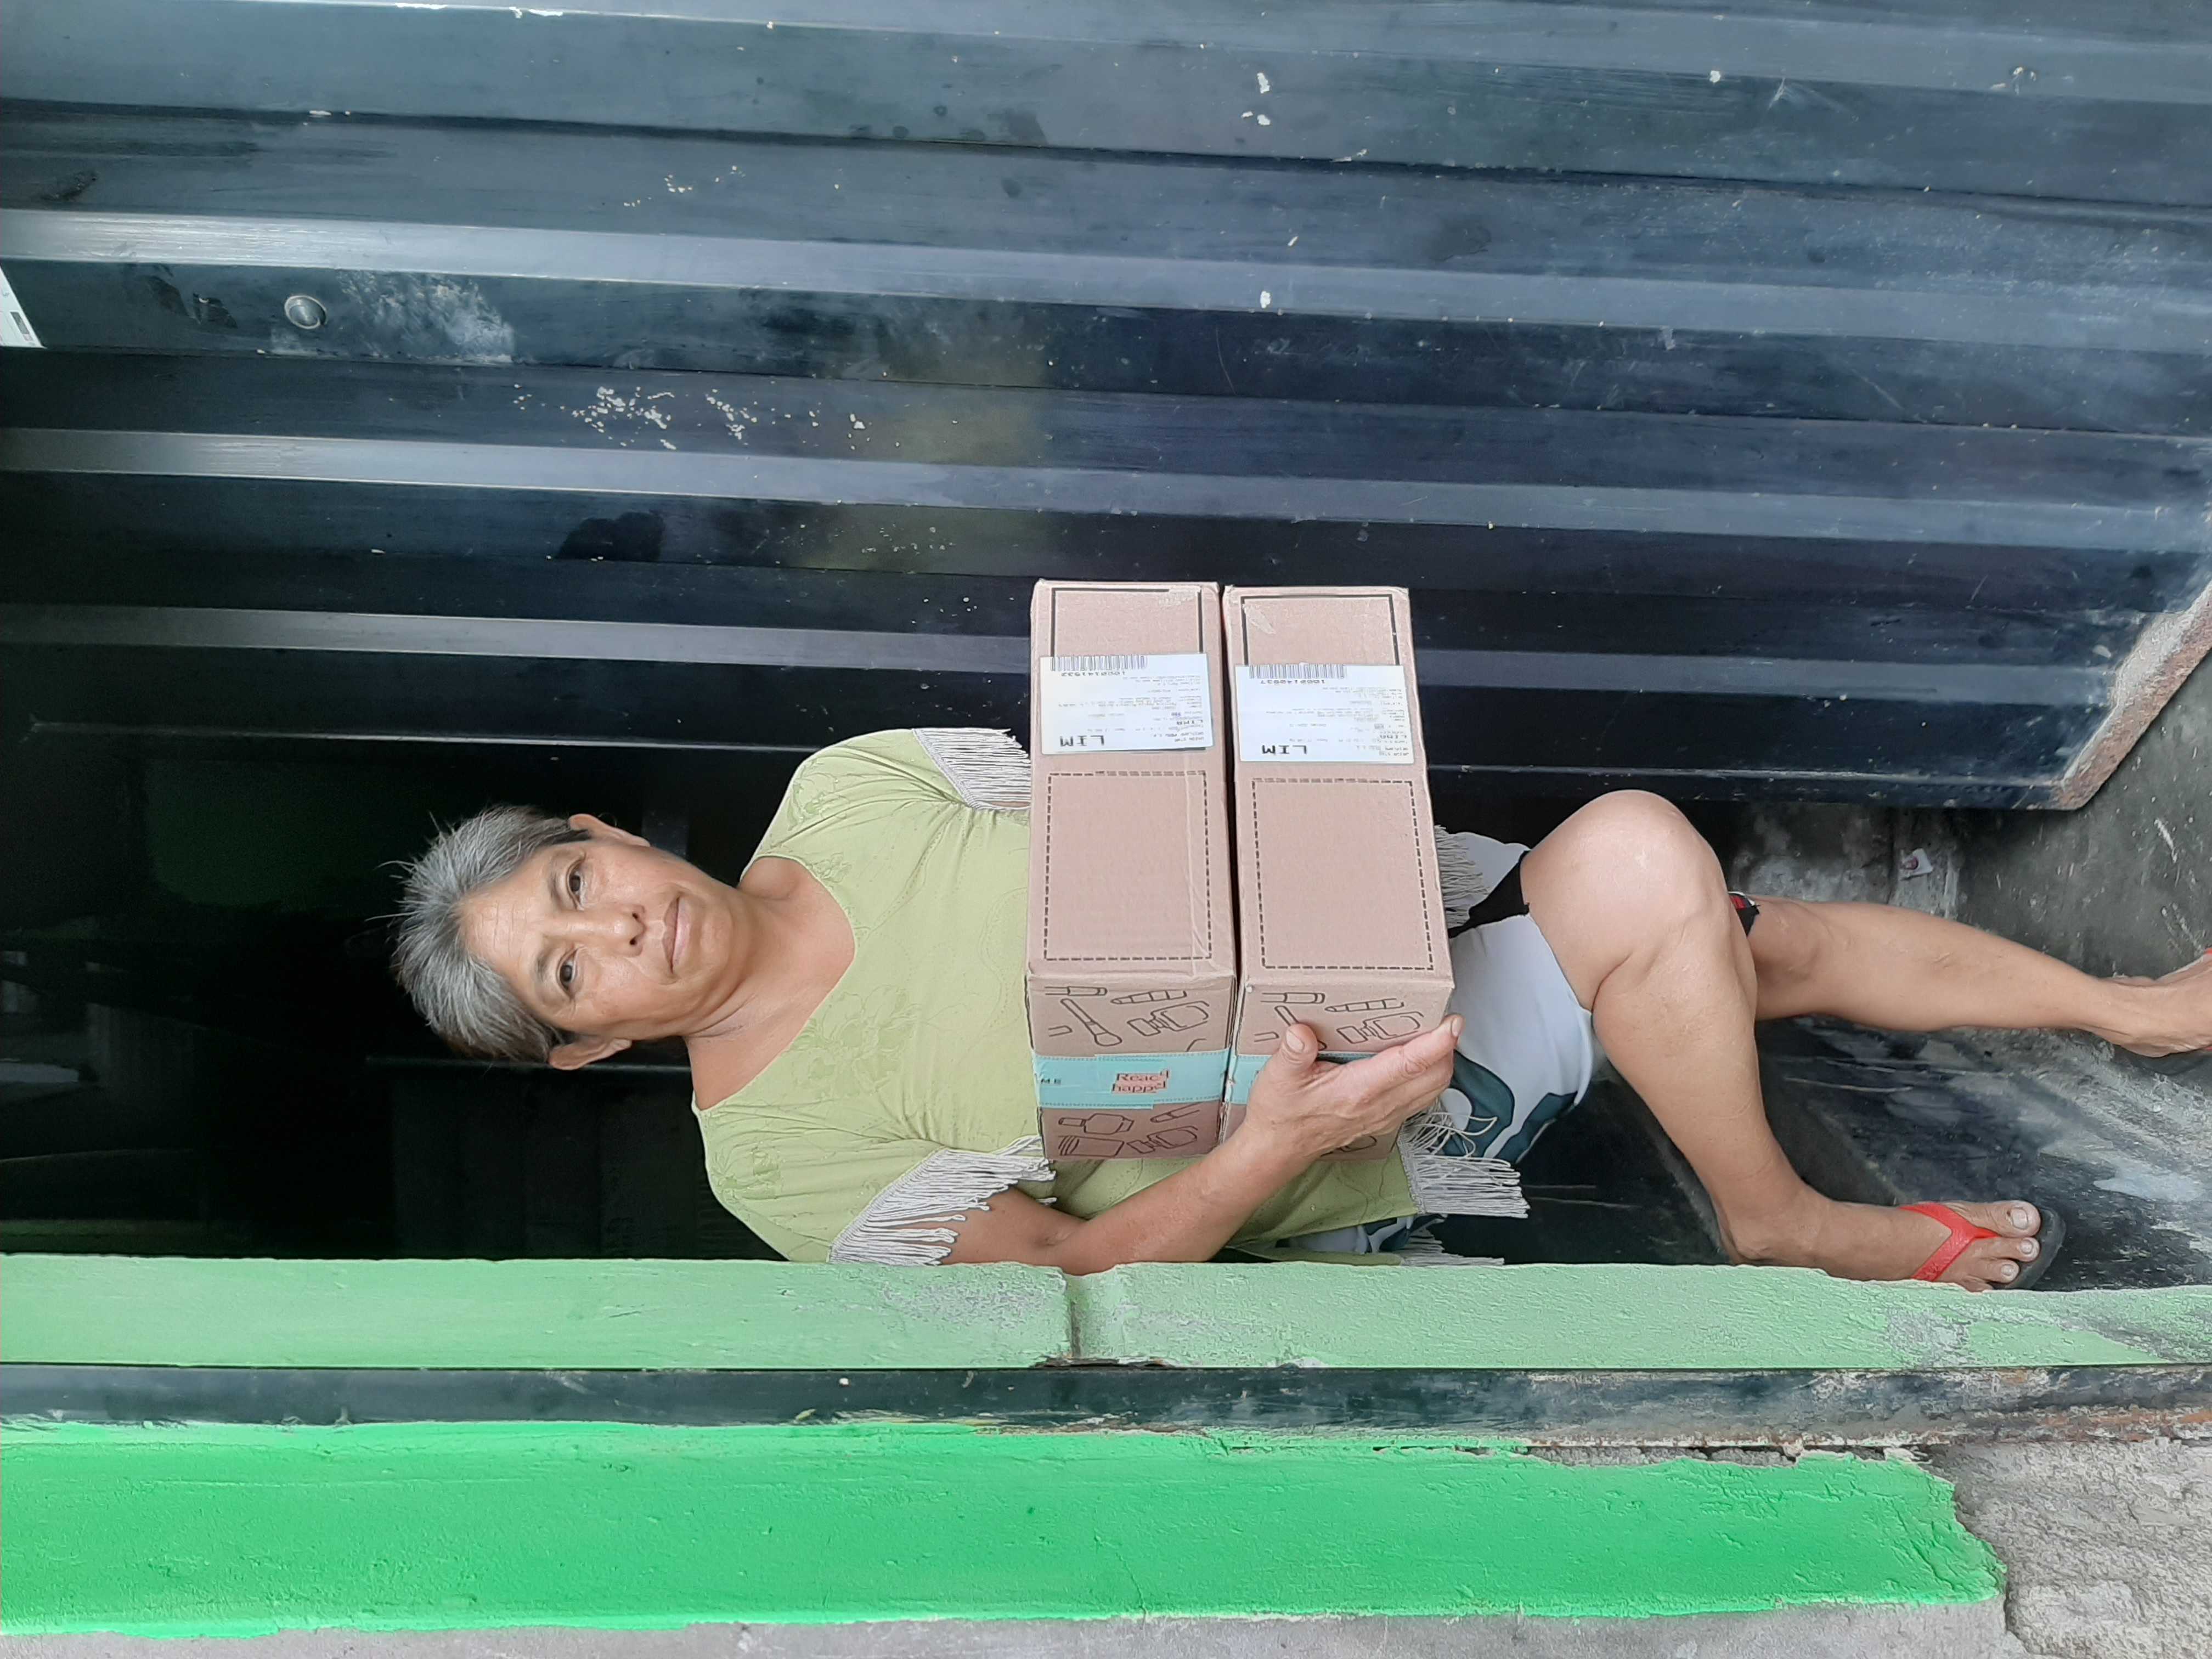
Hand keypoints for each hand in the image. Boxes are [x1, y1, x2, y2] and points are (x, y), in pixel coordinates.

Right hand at [1243, 1018, 1461, 1159]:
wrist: (1280, 1146)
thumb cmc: (1283, 1113)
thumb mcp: (1279, 1076)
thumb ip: (1292, 1052)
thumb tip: (1301, 1032)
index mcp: (1358, 1091)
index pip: (1410, 1065)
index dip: (1436, 1043)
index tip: (1451, 1023)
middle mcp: (1379, 1105)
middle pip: (1435, 1076)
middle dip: (1447, 1047)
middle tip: (1443, 1017)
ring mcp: (1387, 1114)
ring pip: (1434, 1088)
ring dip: (1442, 1061)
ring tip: (1435, 1034)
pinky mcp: (1388, 1118)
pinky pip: (1424, 1096)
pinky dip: (1431, 1075)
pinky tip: (1420, 1059)